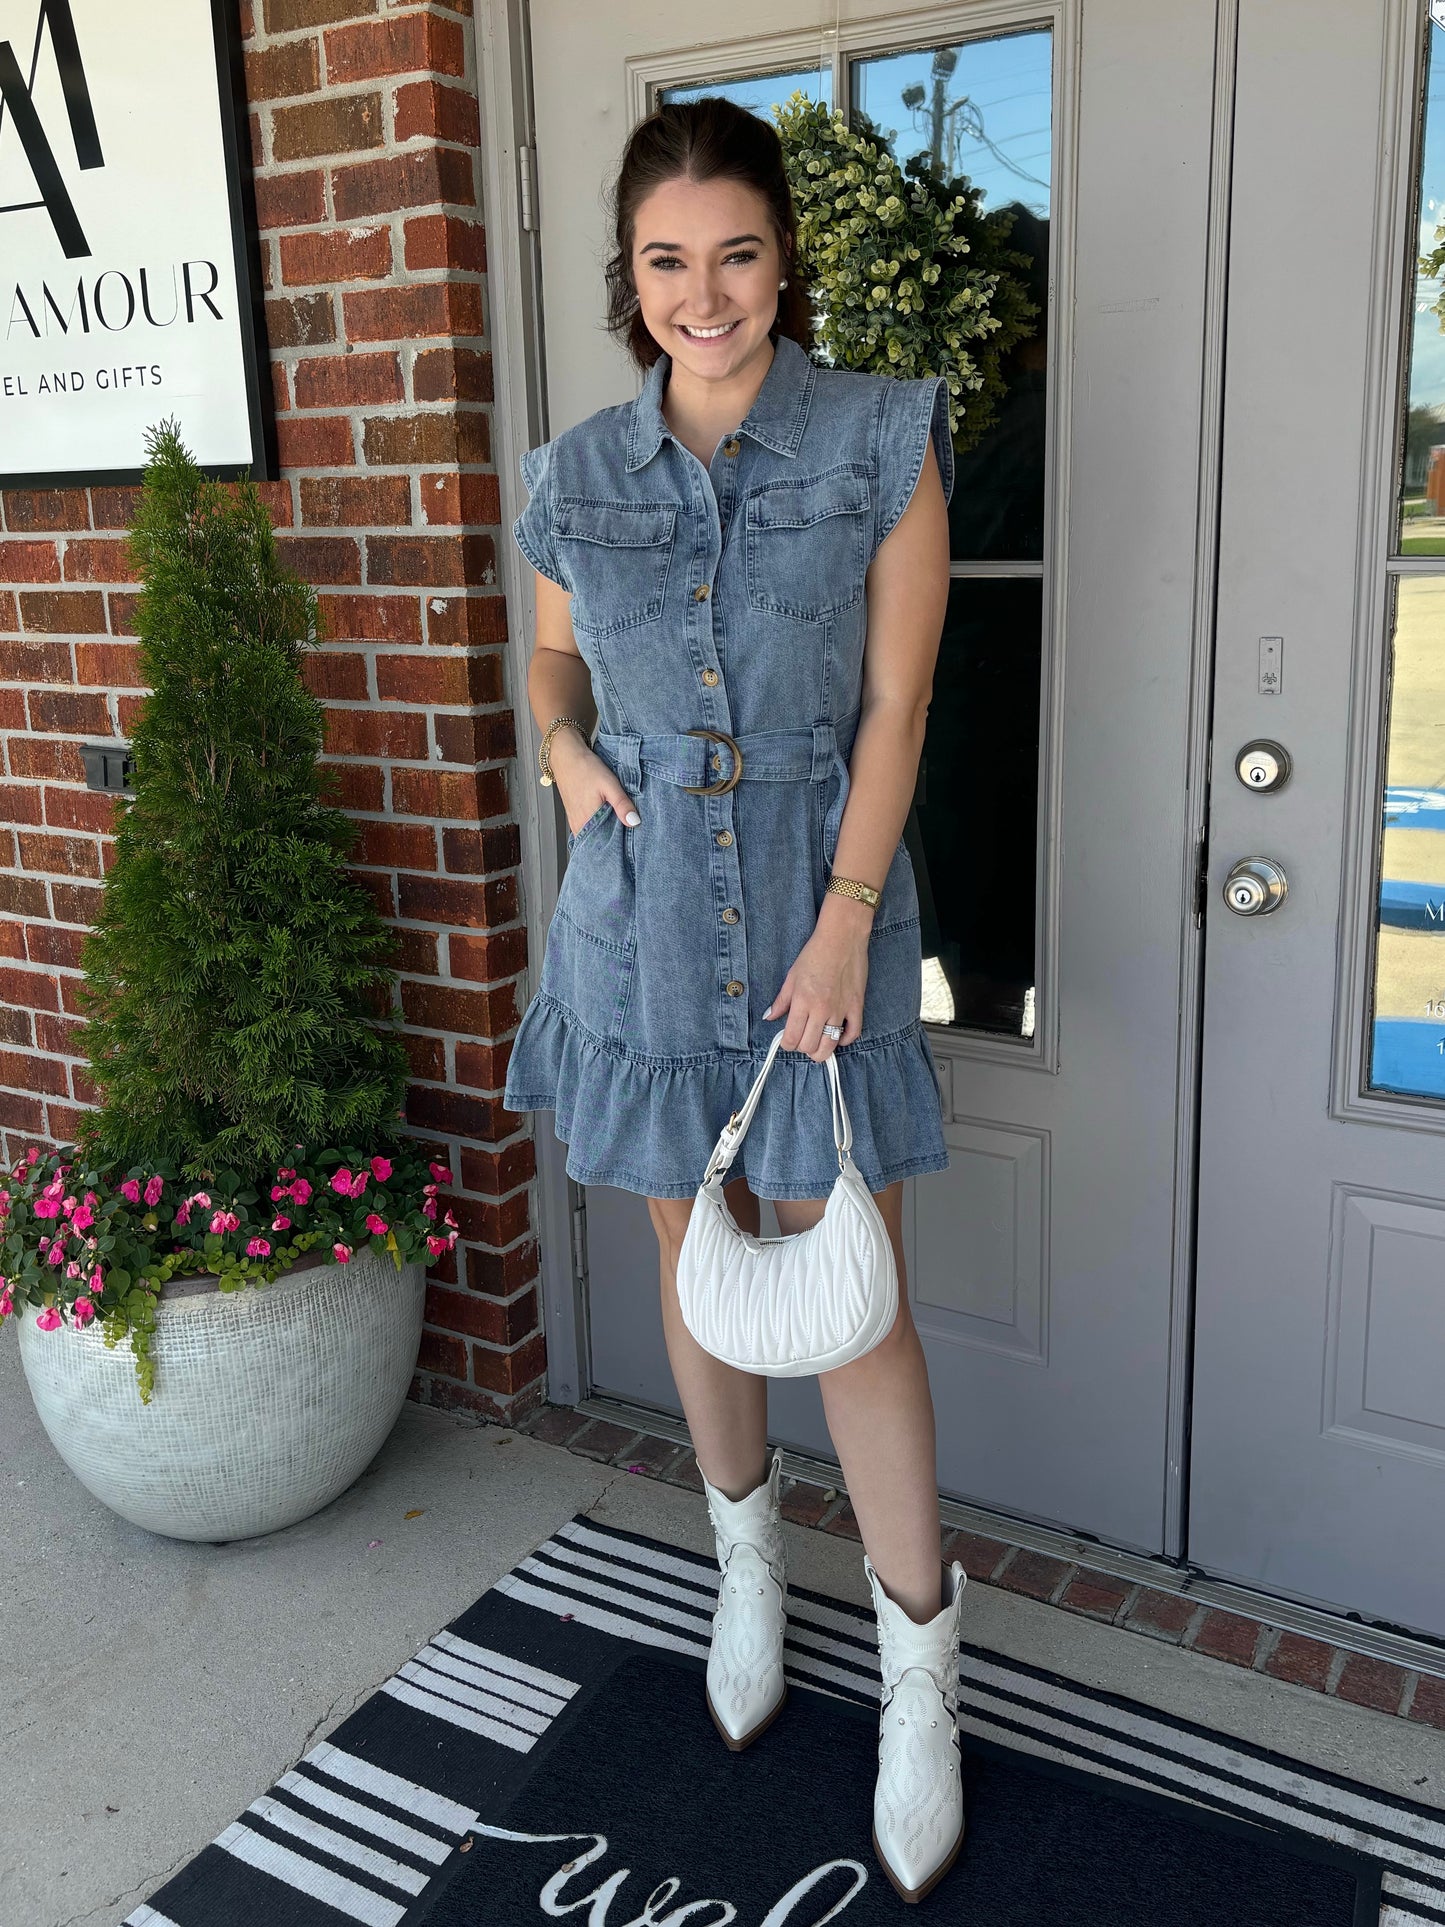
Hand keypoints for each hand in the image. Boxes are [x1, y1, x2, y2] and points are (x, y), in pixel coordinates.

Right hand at [550, 728, 639, 835]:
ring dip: (606, 831)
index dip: (619, 844)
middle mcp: (579, 825)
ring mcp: (575, 822)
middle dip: (614, 839)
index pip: (605, 845)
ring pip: (594, 835)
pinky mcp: (574, 817)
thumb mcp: (609, 784)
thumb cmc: (585, 769)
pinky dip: (598, 826)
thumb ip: (622, 804)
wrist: (567, 757)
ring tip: (617, 823)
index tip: (630, 840)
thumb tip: (634, 822)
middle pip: (600, 842)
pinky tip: (606, 817)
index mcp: (587, 821)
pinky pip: (588, 829)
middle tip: (627, 831)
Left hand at [764, 899, 870, 1061]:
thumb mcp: (791, 976)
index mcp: (802, 1001)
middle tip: (801, 1039)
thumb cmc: (815, 954)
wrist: (842, 938)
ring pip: (830, 1045)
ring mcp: (841, 1009)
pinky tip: (837, 1036)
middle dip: (802, 1048)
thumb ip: (781, 1001)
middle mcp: (821, 1009)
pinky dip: (844, 1040)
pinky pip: (853, 1034)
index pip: (792, 1038)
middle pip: (810, 1046)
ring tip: (816, 1045)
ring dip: (821, 1051)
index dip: (787, 1044)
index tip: (787, 1040)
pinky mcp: (856, 1006)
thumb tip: (769, 1017)